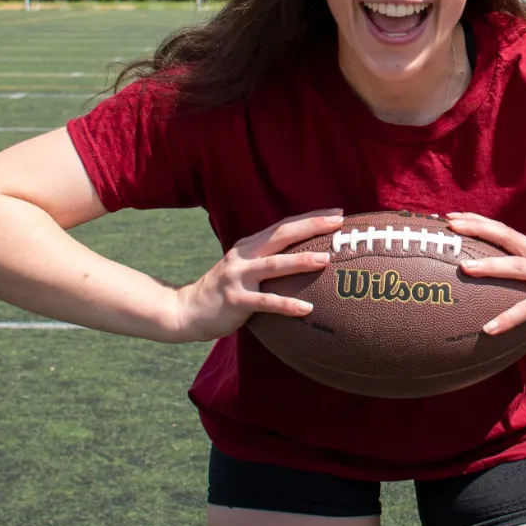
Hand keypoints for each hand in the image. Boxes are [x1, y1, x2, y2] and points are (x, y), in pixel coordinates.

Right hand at [171, 210, 343, 342]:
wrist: (187, 310)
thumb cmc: (225, 290)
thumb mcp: (243, 268)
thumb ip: (266, 261)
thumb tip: (306, 259)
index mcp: (248, 246)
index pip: (283, 226)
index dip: (310, 219)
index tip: (337, 214)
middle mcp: (243, 256)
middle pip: (281, 236)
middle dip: (311, 227)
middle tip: (337, 223)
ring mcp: (238, 277)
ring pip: (274, 265)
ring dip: (300, 261)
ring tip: (325, 260)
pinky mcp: (235, 301)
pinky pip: (266, 302)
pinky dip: (287, 305)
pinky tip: (307, 309)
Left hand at [445, 212, 525, 343]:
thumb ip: (519, 276)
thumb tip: (484, 279)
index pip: (503, 230)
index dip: (477, 220)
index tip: (451, 215)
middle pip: (506, 237)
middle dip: (478, 228)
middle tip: (451, 226)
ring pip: (515, 268)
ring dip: (489, 266)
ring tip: (464, 268)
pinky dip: (506, 319)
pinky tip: (488, 329)